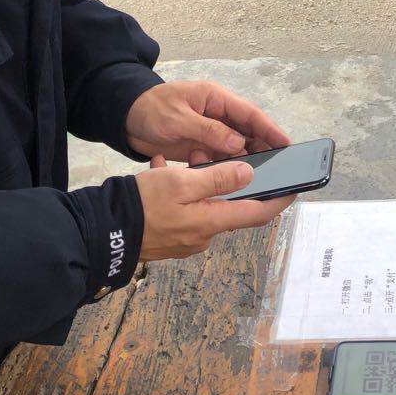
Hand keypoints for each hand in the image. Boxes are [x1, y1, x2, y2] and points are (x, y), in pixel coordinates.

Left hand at [126, 80, 289, 164]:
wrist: (123, 118)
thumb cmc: (149, 109)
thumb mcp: (178, 118)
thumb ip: (208, 130)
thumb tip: (238, 143)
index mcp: (215, 99)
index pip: (250, 114)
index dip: (270, 128)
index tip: (286, 143)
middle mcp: (217, 114)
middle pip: (248, 131)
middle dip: (263, 147)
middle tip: (278, 166)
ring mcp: (209, 131)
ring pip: (235, 147)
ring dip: (244, 160)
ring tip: (258, 176)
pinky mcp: (200, 146)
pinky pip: (219, 157)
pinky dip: (226, 167)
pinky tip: (231, 179)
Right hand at [135, 156, 295, 260]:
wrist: (101, 233)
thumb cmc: (140, 207)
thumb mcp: (181, 183)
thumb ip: (218, 178)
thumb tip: (248, 174)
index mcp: (211, 222)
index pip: (257, 214)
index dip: (279, 201)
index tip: (295, 188)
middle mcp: (202, 235)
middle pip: (226, 204)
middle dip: (221, 177)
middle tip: (203, 155)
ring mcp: (184, 239)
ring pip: (201, 202)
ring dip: (194, 179)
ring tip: (176, 160)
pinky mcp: (168, 237)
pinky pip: (182, 208)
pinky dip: (177, 189)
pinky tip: (159, 172)